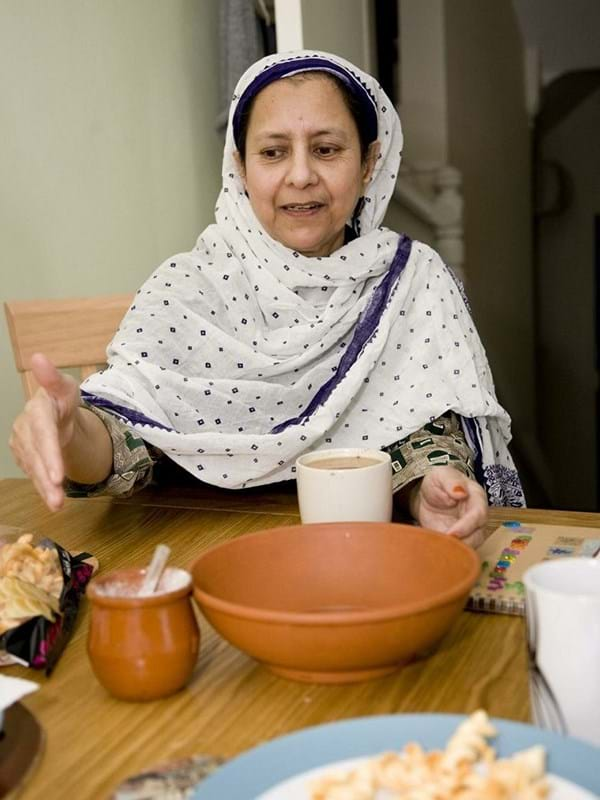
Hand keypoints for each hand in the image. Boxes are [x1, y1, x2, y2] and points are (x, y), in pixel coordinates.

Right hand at [9, 353, 79, 510]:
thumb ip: (54, 379)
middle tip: (58, 497)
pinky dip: (42, 488)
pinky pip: (33, 473)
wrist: (57, 413)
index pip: (43, 434)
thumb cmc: (62, 399)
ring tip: (58, 505)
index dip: (48, 454)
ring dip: (44, 488)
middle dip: (47, 477)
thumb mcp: (66, 388)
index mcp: (37, 410)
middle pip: (37, 455)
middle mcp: (24, 428)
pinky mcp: (23, 456)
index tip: (57, 475)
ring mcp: (21, 444)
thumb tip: (39, 357)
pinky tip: (52, 500)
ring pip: (33, 468)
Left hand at [409, 466, 487, 548]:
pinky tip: (436, 552)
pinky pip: (458, 552)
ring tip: (438, 549)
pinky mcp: (458, 541)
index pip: (478, 515)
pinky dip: (448, 554)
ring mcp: (468, 531)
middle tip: (444, 546)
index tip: (452, 533)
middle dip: (463, 543)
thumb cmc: (439, 482)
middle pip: (478, 535)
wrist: (427, 495)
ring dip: (456, 551)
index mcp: (476, 499)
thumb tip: (461, 492)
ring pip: (470, 547)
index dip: (467, 526)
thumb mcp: (441, 475)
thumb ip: (451, 481)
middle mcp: (477, 518)